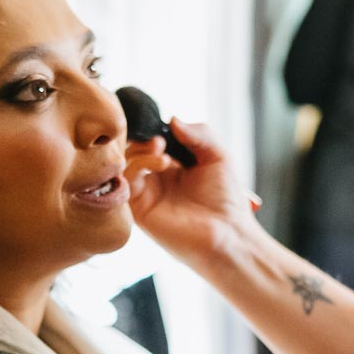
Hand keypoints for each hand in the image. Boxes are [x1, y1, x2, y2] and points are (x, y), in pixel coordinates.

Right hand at [123, 118, 256, 264]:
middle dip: (144, 139)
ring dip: (141, 151)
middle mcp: (157, 180)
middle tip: (161, 140)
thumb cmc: (227, 201)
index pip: (152, 141)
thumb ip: (200, 133)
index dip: (155, 130)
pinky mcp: (140, 210)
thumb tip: (173, 119)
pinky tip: (160, 164)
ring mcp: (147, 195)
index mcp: (174, 167)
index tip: (166, 126)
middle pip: (134, 150)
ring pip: (126, 164)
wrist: (228, 234)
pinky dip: (137, 166)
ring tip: (163, 153)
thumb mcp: (218, 156)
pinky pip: (125, 183)